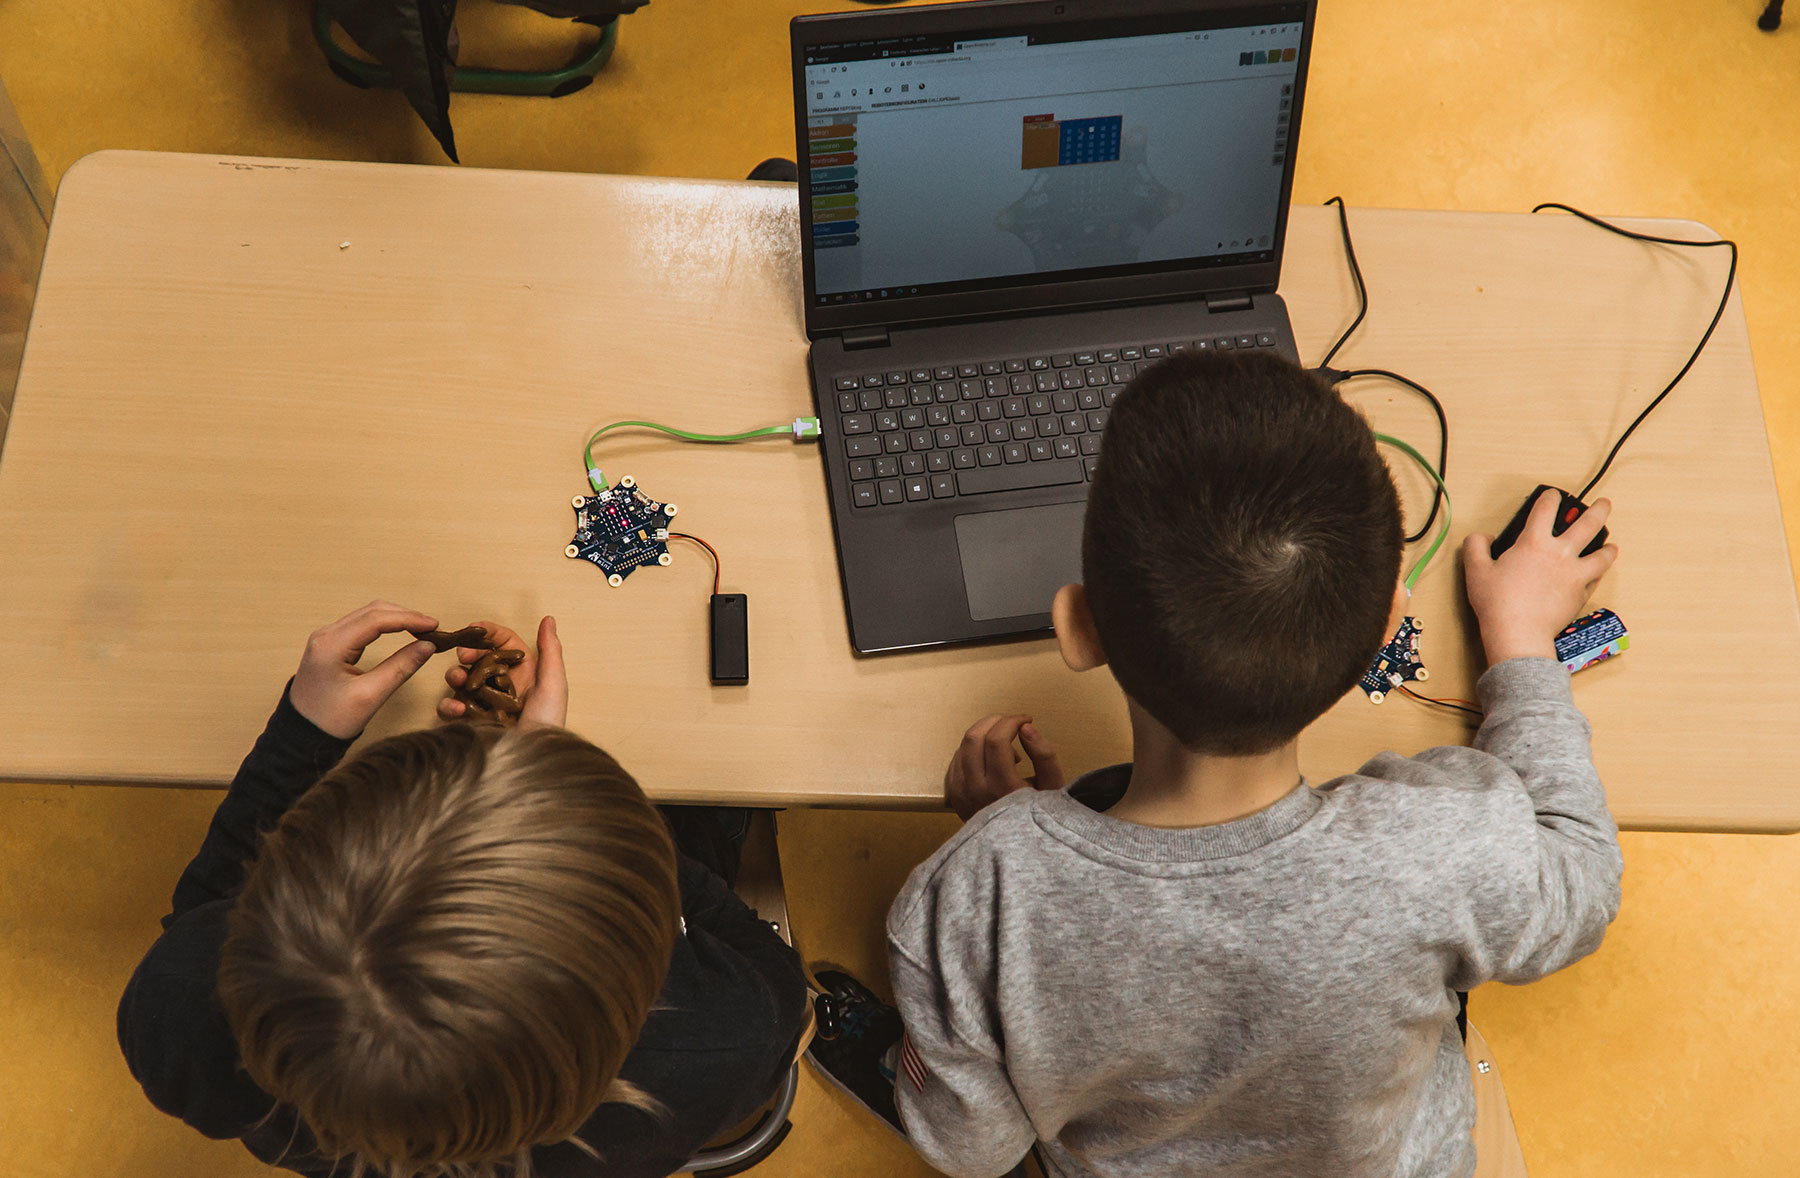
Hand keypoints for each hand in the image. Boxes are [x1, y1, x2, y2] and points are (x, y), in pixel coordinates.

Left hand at [290, 601, 440, 738]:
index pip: (376, 620)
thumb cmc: (332, 720)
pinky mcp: (331, 644)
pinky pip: (361, 625)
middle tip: (432, 629)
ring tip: (421, 630)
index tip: (434, 626)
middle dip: (405, 616)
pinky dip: (385, 626)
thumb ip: (401, 667)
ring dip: (396, 619)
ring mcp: (327, 637)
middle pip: (372, 611)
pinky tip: (401, 633)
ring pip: (367, 615)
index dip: (409, 619)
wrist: (301, 734)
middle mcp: (326, 635)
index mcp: (331, 645)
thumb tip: (428, 646)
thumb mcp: (371, 696)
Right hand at [438, 616, 567, 729]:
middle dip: (467, 653)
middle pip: (477, 659)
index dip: (488, 634)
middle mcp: (501, 685)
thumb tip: (549, 619)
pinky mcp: (470, 722)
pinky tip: (457, 708)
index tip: (475, 629)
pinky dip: (449, 706)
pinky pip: (451, 709)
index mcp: (522, 672)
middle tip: (464, 656)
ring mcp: (484, 703)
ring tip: (458, 680)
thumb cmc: (548, 723)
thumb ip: (550, 650)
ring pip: (460, 681)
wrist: (534, 760)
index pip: (502, 643)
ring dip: (455, 676)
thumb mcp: (553, 683)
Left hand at [944, 714, 1065, 820]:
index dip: (1012, 722)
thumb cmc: (1038, 815)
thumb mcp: (1053, 787)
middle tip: (1013, 724)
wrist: (1015, 847)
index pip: (997, 741)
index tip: (1026, 720)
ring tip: (1006, 749)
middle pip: (974, 738)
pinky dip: (973, 750)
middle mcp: (975, 789)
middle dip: (995, 721)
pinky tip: (990, 760)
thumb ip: (1044, 754)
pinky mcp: (953, 793)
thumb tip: (1026, 728)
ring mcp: (960, 792)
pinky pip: (956, 758)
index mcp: (1001, 788)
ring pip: (963, 746)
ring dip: (985, 736)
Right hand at [1463, 490, 1618, 664]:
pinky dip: (1597, 575)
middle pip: (1587, 525)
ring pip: (1602, 555)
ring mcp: (1575, 575)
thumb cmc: (1498, 603)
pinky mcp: (1581, 595)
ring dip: (1608, 547)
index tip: (1552, 495)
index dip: (1550, 497)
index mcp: (1534, 542)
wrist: (1519, 633)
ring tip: (1611, 544)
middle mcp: (1560, 554)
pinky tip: (1597, 574)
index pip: (1545, 509)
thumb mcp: (1475, 570)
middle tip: (1603, 504)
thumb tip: (1483, 538)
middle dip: (1598, 510)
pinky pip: (1595, 580)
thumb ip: (1475, 547)